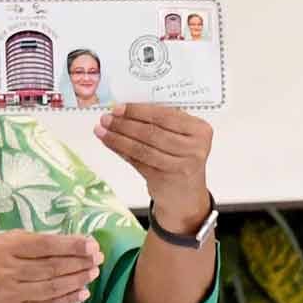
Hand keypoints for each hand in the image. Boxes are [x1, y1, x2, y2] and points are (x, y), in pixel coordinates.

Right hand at [0, 229, 102, 302]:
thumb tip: (64, 243)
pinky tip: (80, 293)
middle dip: (78, 262)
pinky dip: (65, 299)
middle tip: (97, 258)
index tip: (91, 243)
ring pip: (51, 287)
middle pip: (51, 267)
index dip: (70, 245)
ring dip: (76, 280)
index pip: (44, 246)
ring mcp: (11, 293)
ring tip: (92, 273)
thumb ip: (27, 242)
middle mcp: (7, 270)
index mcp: (3, 248)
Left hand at [94, 103, 212, 230]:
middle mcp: (195, 148)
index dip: (138, 111)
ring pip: (142, 147)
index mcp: (200, 129)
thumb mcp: (180, 137)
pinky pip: (137, 161)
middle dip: (124, 124)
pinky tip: (109, 143)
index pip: (164, 115)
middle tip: (106, 119)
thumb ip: (159, 122)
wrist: (185, 194)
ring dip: (118, 138)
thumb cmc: (180, 158)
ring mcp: (181, 165)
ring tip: (102, 131)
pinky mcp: (165, 179)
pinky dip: (121, 151)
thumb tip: (124, 110)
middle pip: (152, 132)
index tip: (118, 107)